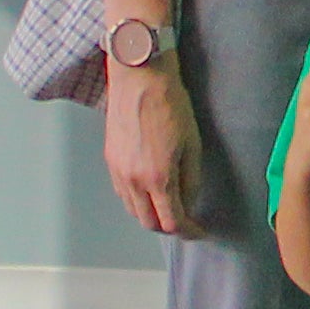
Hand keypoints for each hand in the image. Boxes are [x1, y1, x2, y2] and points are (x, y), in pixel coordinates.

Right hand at [102, 58, 198, 236]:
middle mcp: (133, 180)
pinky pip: (122, 193)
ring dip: (150, 215)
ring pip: (133, 210)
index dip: (189, 231)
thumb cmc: (170, 104)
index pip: (173, 221)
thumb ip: (191, 179)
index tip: (199, 231)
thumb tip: (189, 201)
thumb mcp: (193, 144)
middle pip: (149, 223)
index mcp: (158, 178)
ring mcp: (118, 171)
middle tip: (185, 221)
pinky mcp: (110, 159)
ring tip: (168, 206)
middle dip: (169, 227)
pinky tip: (148, 191)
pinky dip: (136, 200)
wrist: (140, 77)